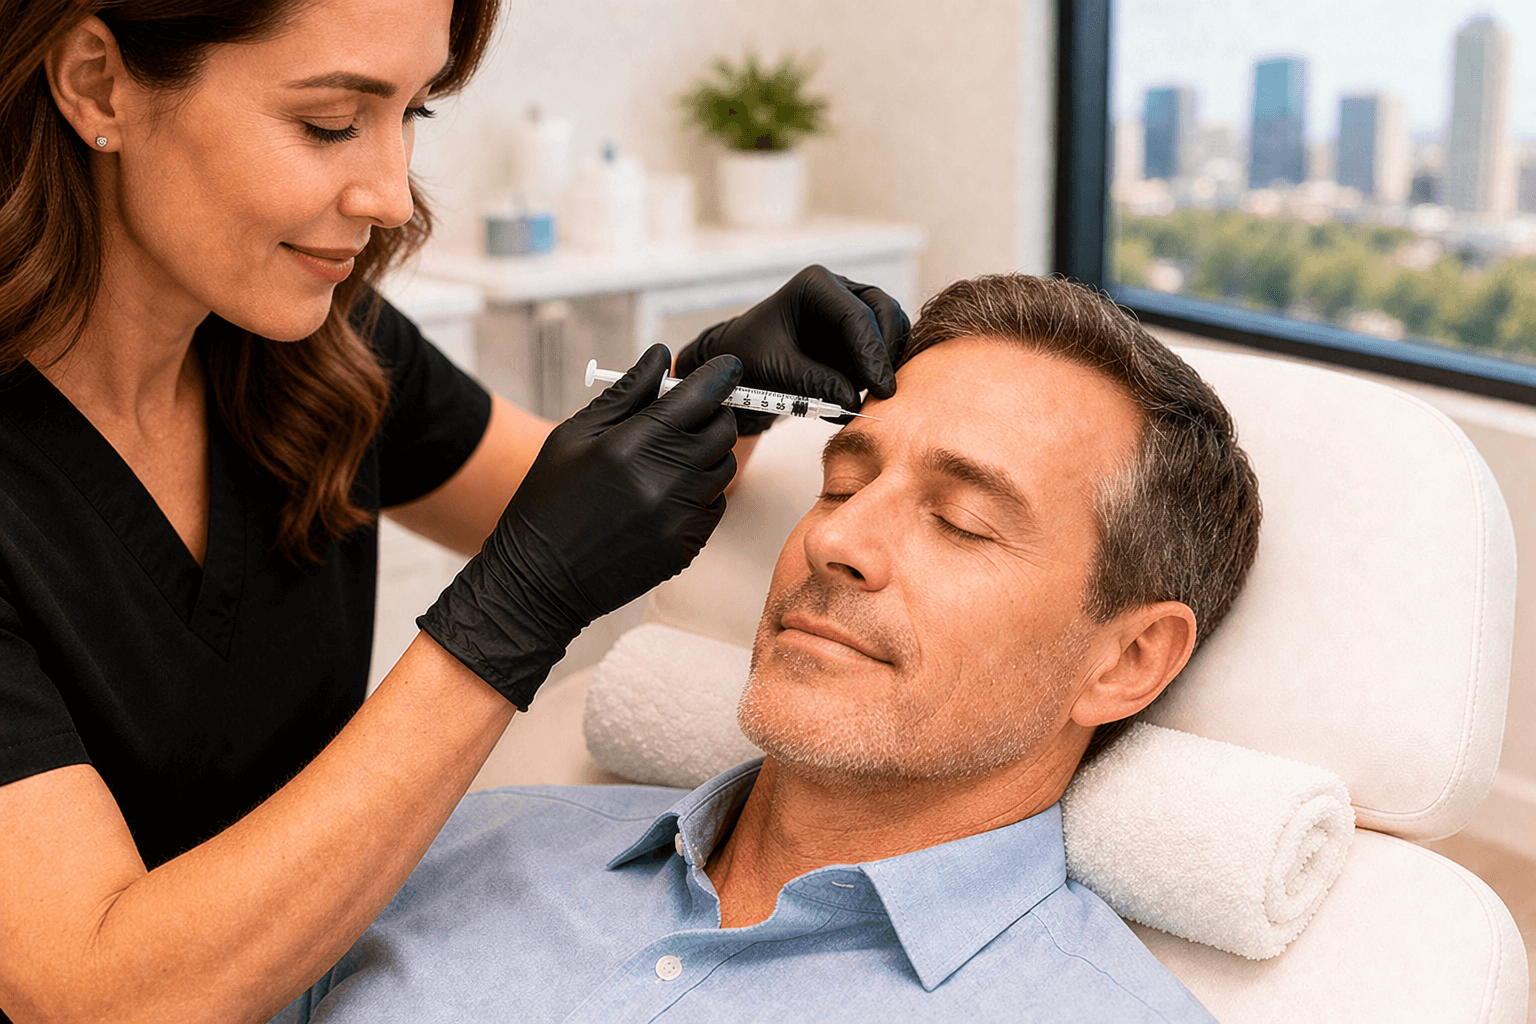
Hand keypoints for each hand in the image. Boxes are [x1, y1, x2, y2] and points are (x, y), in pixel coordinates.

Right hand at [418, 345, 741, 708]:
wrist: (540, 579)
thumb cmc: (550, 499)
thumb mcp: (573, 436)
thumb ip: (625, 394)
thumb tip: (661, 357)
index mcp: (630, 444)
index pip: (699, 396)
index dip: (720, 375)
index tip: (727, 368)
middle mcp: (662, 480)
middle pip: (722, 430)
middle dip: (714, 414)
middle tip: (692, 415)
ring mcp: (677, 517)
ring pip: (722, 469)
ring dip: (706, 456)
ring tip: (668, 460)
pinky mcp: (685, 546)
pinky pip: (713, 507)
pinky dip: (698, 494)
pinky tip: (662, 497)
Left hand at [674, 265, 909, 433]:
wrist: (743, 361)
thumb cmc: (750, 357)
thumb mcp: (775, 370)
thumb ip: (813, 382)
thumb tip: (852, 400)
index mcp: (815, 285)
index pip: (856, 314)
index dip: (872, 353)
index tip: (880, 389)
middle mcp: (839, 290)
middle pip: (884, 312)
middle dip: (884, 354)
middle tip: (880, 393)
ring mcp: (853, 307)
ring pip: (892, 328)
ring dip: (883, 362)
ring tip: (856, 393)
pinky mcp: (859, 332)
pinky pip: (886, 347)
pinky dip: (879, 370)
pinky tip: (855, 393)